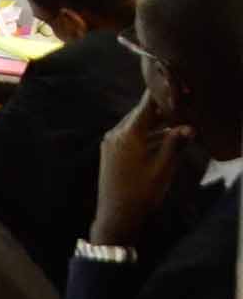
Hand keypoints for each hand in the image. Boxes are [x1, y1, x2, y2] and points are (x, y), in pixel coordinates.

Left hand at [91, 91, 194, 246]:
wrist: (116, 214)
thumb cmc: (141, 191)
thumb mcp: (163, 168)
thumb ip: (174, 145)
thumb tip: (188, 127)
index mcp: (128, 134)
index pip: (145, 107)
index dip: (158, 95)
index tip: (169, 84)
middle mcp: (116, 134)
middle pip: (139, 115)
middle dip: (159, 110)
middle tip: (178, 105)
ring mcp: (110, 144)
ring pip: (134, 126)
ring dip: (153, 124)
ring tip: (174, 121)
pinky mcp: (110, 153)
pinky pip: (128, 137)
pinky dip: (144, 135)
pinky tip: (160, 139)